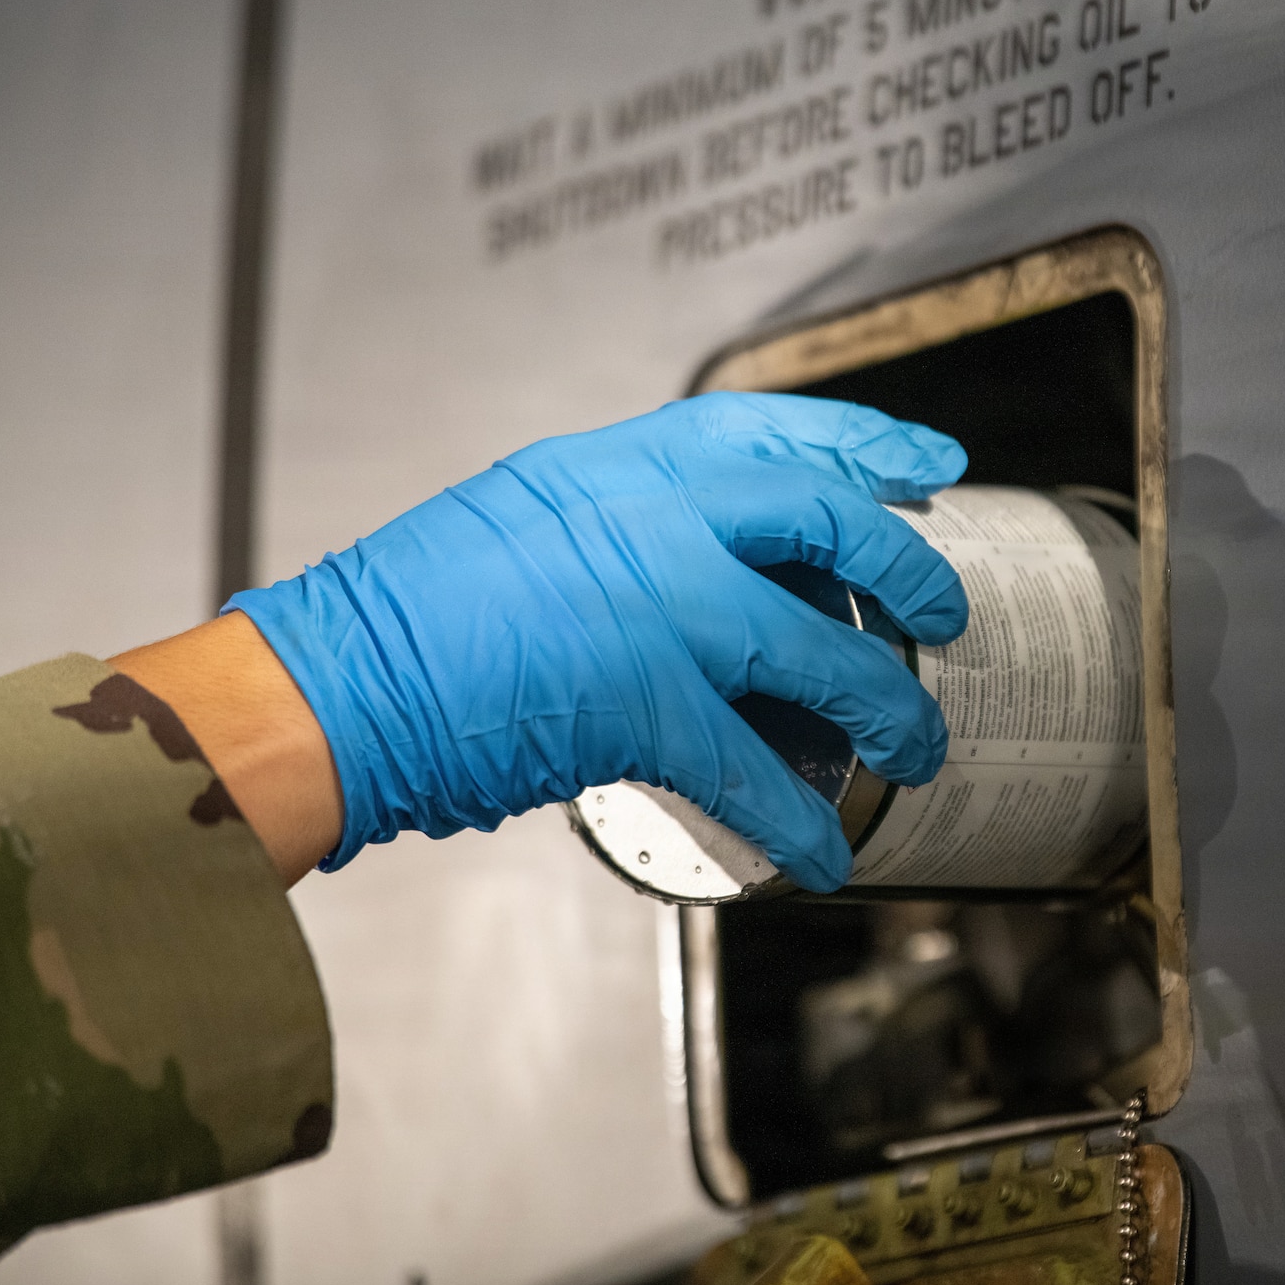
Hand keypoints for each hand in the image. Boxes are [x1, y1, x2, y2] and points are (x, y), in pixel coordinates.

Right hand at [224, 393, 968, 891]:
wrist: (334, 682)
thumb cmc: (417, 608)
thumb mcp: (530, 513)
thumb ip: (626, 519)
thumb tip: (708, 549)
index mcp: (622, 463)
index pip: (774, 429)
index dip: (868, 443)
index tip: (929, 464)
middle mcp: (652, 518)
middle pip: (827, 518)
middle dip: (908, 564)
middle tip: (949, 605)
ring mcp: (658, 609)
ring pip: (821, 652)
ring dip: (885, 706)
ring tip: (918, 744)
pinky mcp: (644, 706)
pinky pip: (754, 772)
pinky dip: (799, 821)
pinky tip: (829, 855)